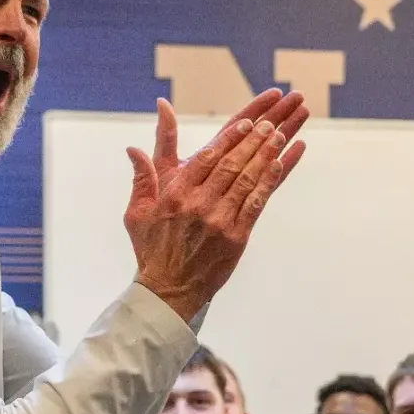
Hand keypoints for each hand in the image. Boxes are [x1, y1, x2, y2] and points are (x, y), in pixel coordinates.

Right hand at [125, 90, 308, 322]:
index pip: (207, 157)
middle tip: (270, 123)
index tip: (246, 123)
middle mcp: (198, 204)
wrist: (169, 290)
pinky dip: (268, 182)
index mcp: (176, 194)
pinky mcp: (236, 237)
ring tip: (279, 136)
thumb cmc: (153, 249)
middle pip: (231, 164)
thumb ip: (141, 177)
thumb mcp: (137, 212)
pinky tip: (279, 165)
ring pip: (246, 180)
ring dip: (265, 155)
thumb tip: (133, 148)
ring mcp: (219, 220)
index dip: (229, 138)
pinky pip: (256, 203)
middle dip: (252, 140)